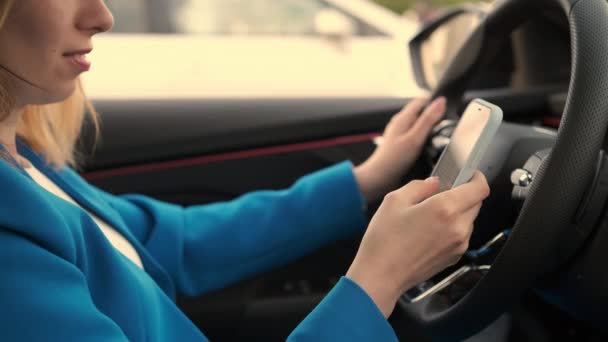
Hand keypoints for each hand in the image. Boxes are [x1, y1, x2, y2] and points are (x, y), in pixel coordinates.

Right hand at [346, 171, 489, 317]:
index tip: (469, 175)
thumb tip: (433, 183)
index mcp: (445, 208)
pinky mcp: (454, 257)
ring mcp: (458, 244)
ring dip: (457, 212)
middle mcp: (458, 227)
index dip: (477, 178)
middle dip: (464, 194)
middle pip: (476, 203)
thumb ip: (419, 186)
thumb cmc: (384, 241)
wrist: (381, 276)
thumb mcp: (394, 200)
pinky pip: (461, 235)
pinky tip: (429, 231)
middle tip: (441, 193)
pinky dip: (452, 228)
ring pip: (469, 219)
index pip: (479, 188)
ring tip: (430, 215)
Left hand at [354, 97, 446, 202]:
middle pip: (421, 111)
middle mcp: (399, 122)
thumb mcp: (415, 138)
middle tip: (443, 128)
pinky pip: (414, 134)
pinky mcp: (400, 143)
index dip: (436, 103)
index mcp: (403, 117)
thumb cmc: (394, 160)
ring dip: (428, 128)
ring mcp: (399, 132)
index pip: (422, 100)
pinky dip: (422, 137)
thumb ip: (428, 119)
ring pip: (418, 123)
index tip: (447, 112)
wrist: (379, 177)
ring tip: (436, 139)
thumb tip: (440, 101)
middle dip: (433, 116)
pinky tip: (426, 147)